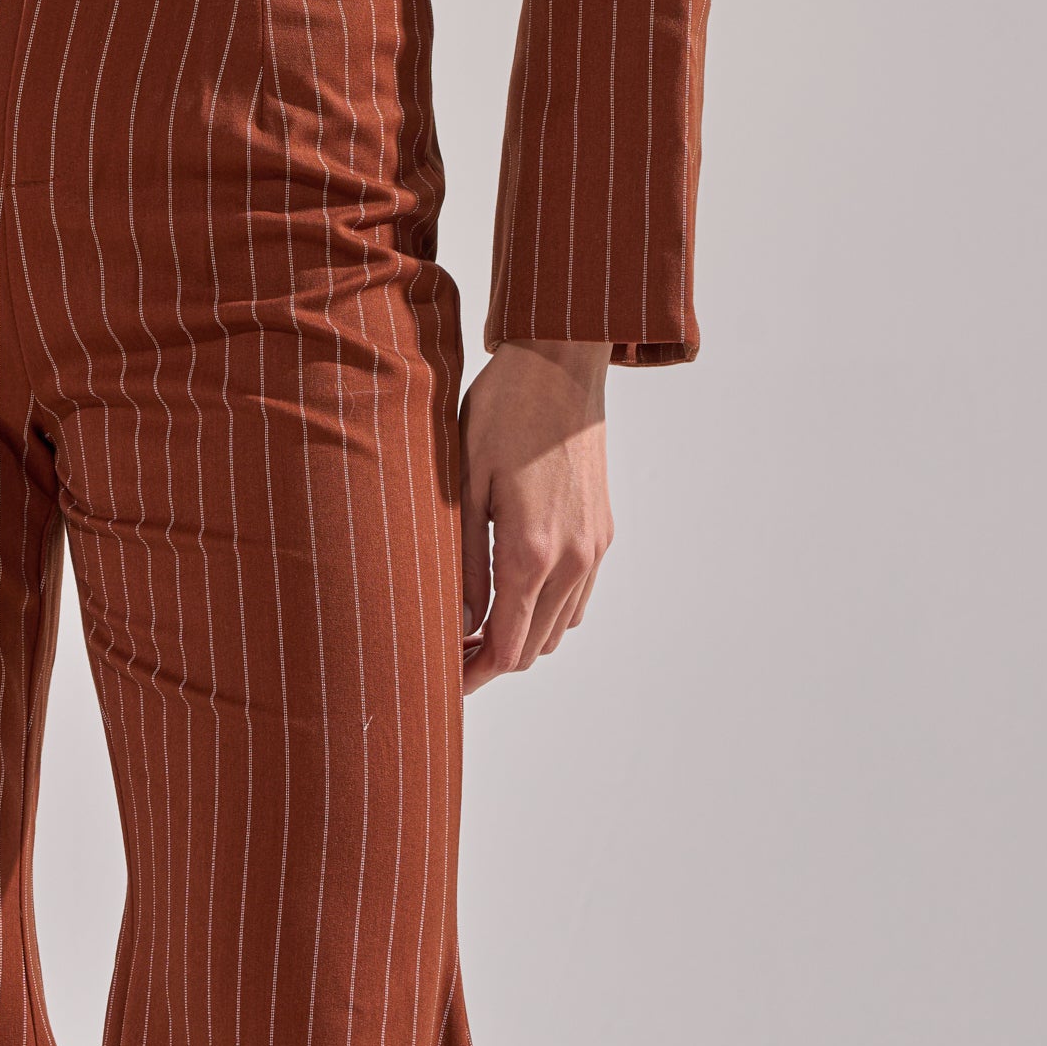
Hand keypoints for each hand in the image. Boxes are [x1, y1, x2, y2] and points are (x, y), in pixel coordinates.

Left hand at [459, 341, 613, 692]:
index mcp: (530, 551)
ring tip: (476, 625)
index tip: (442, 680)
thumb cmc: (503, 412)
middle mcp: (572, 560)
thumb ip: (465, 562)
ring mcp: (594, 548)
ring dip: (520, 637)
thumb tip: (460, 624)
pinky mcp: (604, 532)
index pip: (505, 648)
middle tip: (449, 654)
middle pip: (532, 648)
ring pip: (558, 628)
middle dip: (491, 662)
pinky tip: (514, 591)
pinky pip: (578, 597)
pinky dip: (547, 612)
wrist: (561, 364)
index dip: (472, 675)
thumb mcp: (466, 482)